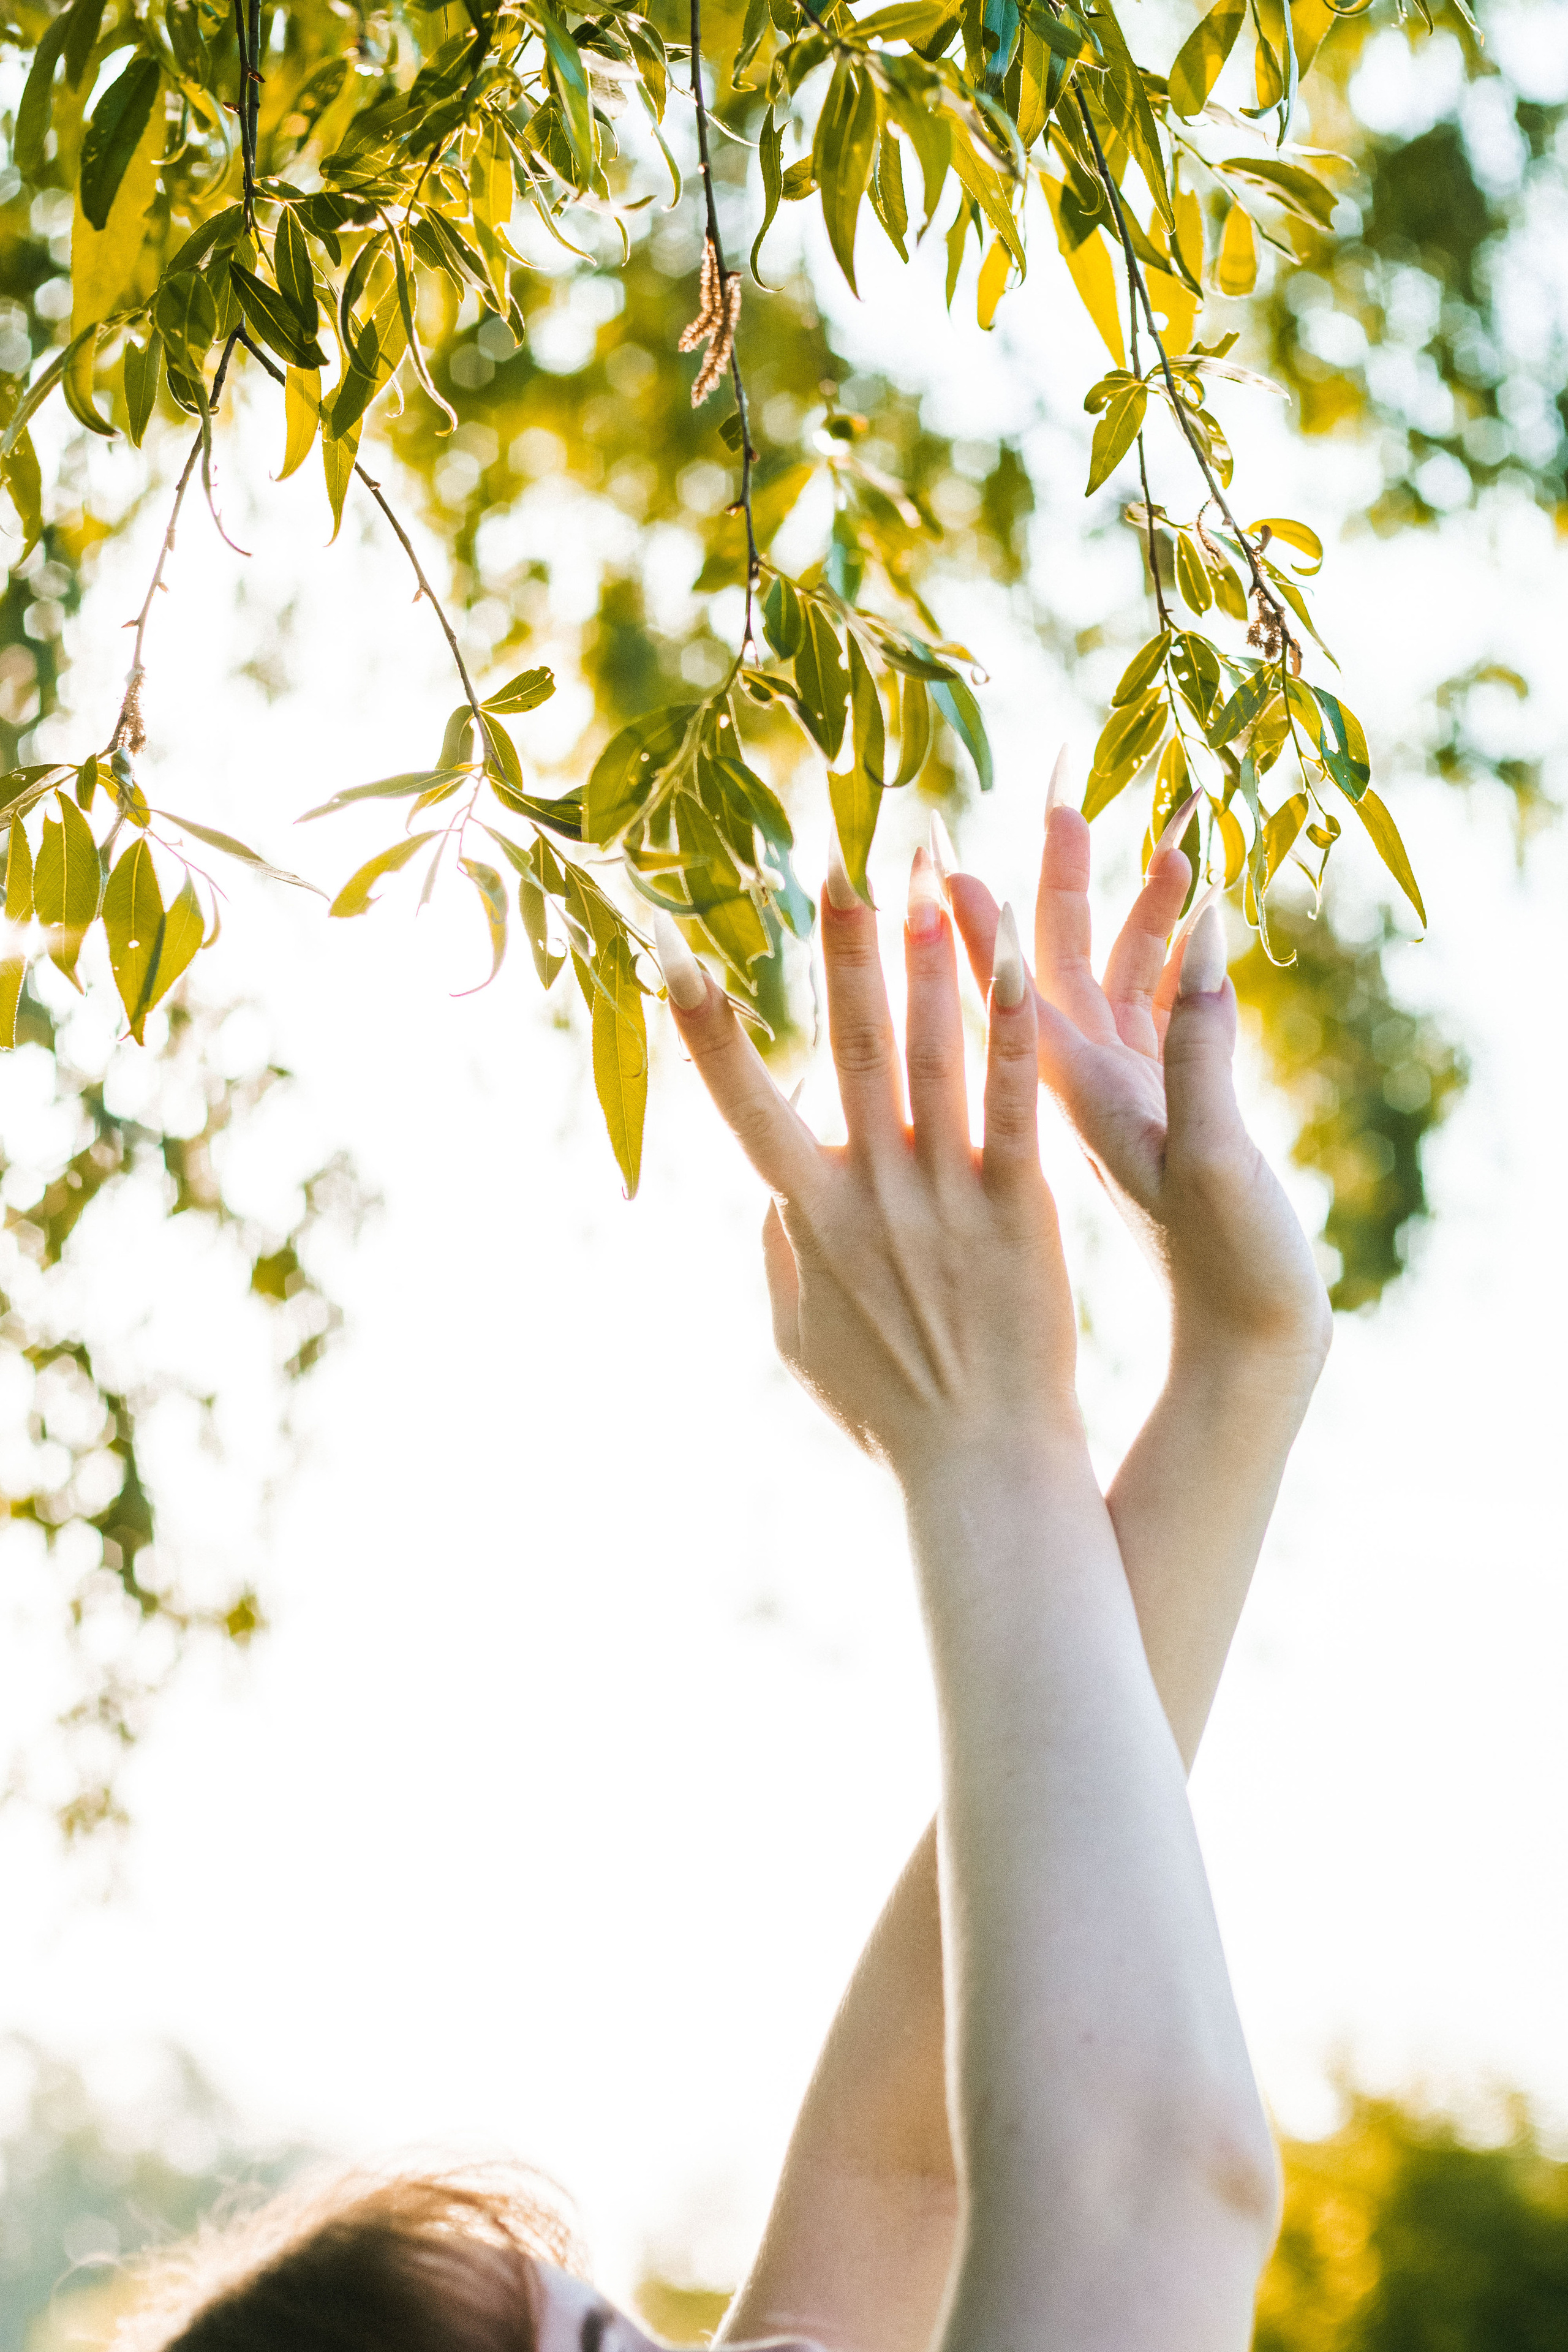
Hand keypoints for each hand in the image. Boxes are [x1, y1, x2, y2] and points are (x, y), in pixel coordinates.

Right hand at [655, 851, 1079, 1488]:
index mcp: (804, 1218)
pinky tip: (1018, 962)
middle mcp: (867, 1195)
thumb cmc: (888, 1408)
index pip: (742, 1105)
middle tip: (837, 858)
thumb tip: (768, 1194)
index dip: (706, 1029)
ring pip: (931, 1058)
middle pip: (849, 1050)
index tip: (672, 953)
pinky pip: (1010, 1104)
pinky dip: (1009, 1032)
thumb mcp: (801, 1340)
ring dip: (928, 961)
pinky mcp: (1017, 1209)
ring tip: (930, 871)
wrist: (980, 1466)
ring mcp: (942, 1197)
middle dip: (840, 951)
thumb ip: (780, 1255)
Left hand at [948, 794, 1329, 1370]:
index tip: (934, 846)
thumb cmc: (1223, 1265)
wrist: (1248, 1347)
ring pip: (1117, 982)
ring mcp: (1129, 1097)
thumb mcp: (1206, 1153)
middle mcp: (1088, 1086)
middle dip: (1064, 880)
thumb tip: (1196, 939)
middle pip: (1057, 962)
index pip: (1004, 984)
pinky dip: (1174, 965)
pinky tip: (1201, 917)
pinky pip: (1158, 1020)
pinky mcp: (1170, 1114)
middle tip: (1065, 798)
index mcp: (1073, 1092)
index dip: (969, 915)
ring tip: (1162, 839)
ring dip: (1135, 912)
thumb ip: (1198, 1048)